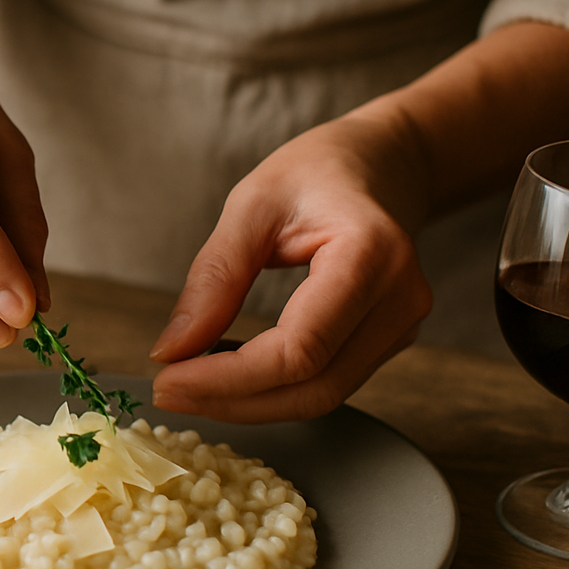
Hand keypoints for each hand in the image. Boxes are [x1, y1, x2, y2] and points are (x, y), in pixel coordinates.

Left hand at [149, 113, 433, 421]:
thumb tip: (172, 352)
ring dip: (249, 403)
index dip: (229, 379)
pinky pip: (326, 383)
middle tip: (168, 391)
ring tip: (189, 383)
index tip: (167, 380)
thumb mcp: (251, 206)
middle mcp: (400, 299)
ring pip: (321, 397)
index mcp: (371, 255)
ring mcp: (401, 325)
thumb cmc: (317, 173)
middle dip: (233, 401)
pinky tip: (227, 372)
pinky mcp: (388, 340)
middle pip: (312, 387)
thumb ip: (214, 279)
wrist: (381, 165)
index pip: (298, 349)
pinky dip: (271, 389)